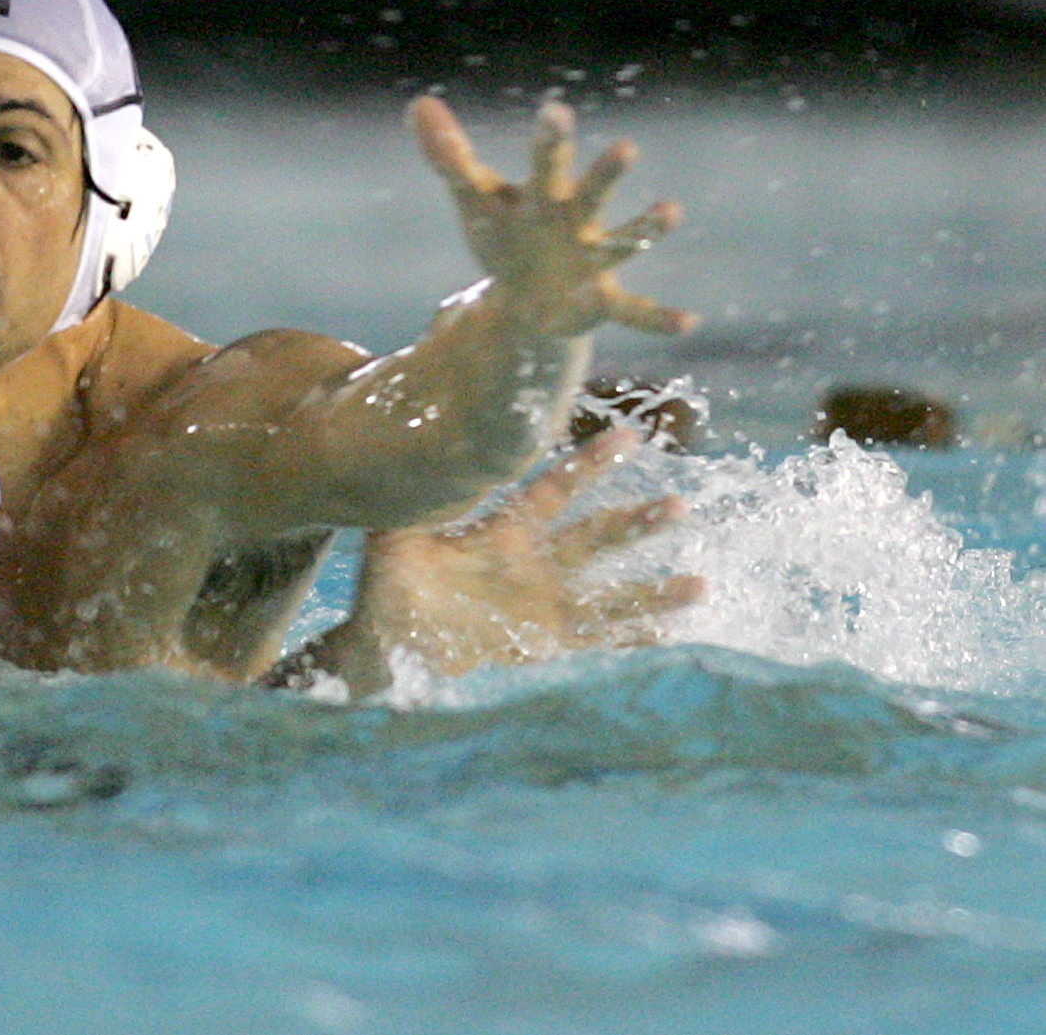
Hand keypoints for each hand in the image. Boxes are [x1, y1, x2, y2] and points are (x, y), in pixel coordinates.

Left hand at [321, 427, 701, 688]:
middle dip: (637, 524)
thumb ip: (406, 507)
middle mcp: (533, 567)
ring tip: (700, 585)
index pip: (553, 492)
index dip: (589, 467)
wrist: (387, 647)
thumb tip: (409, 462)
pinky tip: (671, 643)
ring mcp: (543, 608)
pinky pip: (595, 644)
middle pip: (595, 539)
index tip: (629, 439)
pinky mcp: (543, 647)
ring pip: (609, 594)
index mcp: (503, 534)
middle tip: (679, 507)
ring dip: (653, 592)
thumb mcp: (392, 543)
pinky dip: (632, 644)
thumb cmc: (387, 590)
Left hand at [411, 95, 695, 337]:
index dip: (550, 140)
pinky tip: (689, 323)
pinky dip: (660, 318)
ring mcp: (593, 260)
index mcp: (544, 194)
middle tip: (626, 147)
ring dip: (645, 229)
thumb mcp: (474, 201)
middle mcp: (576, 221)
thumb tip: (418, 103)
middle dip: (605, 174)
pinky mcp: (601, 302)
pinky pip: (636, 311)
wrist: (526, 299)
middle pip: (592, 193)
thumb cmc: (506, 236)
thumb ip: (449, 156)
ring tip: (670, 211)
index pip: (546, 162)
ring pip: (623, 242)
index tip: (555, 111)